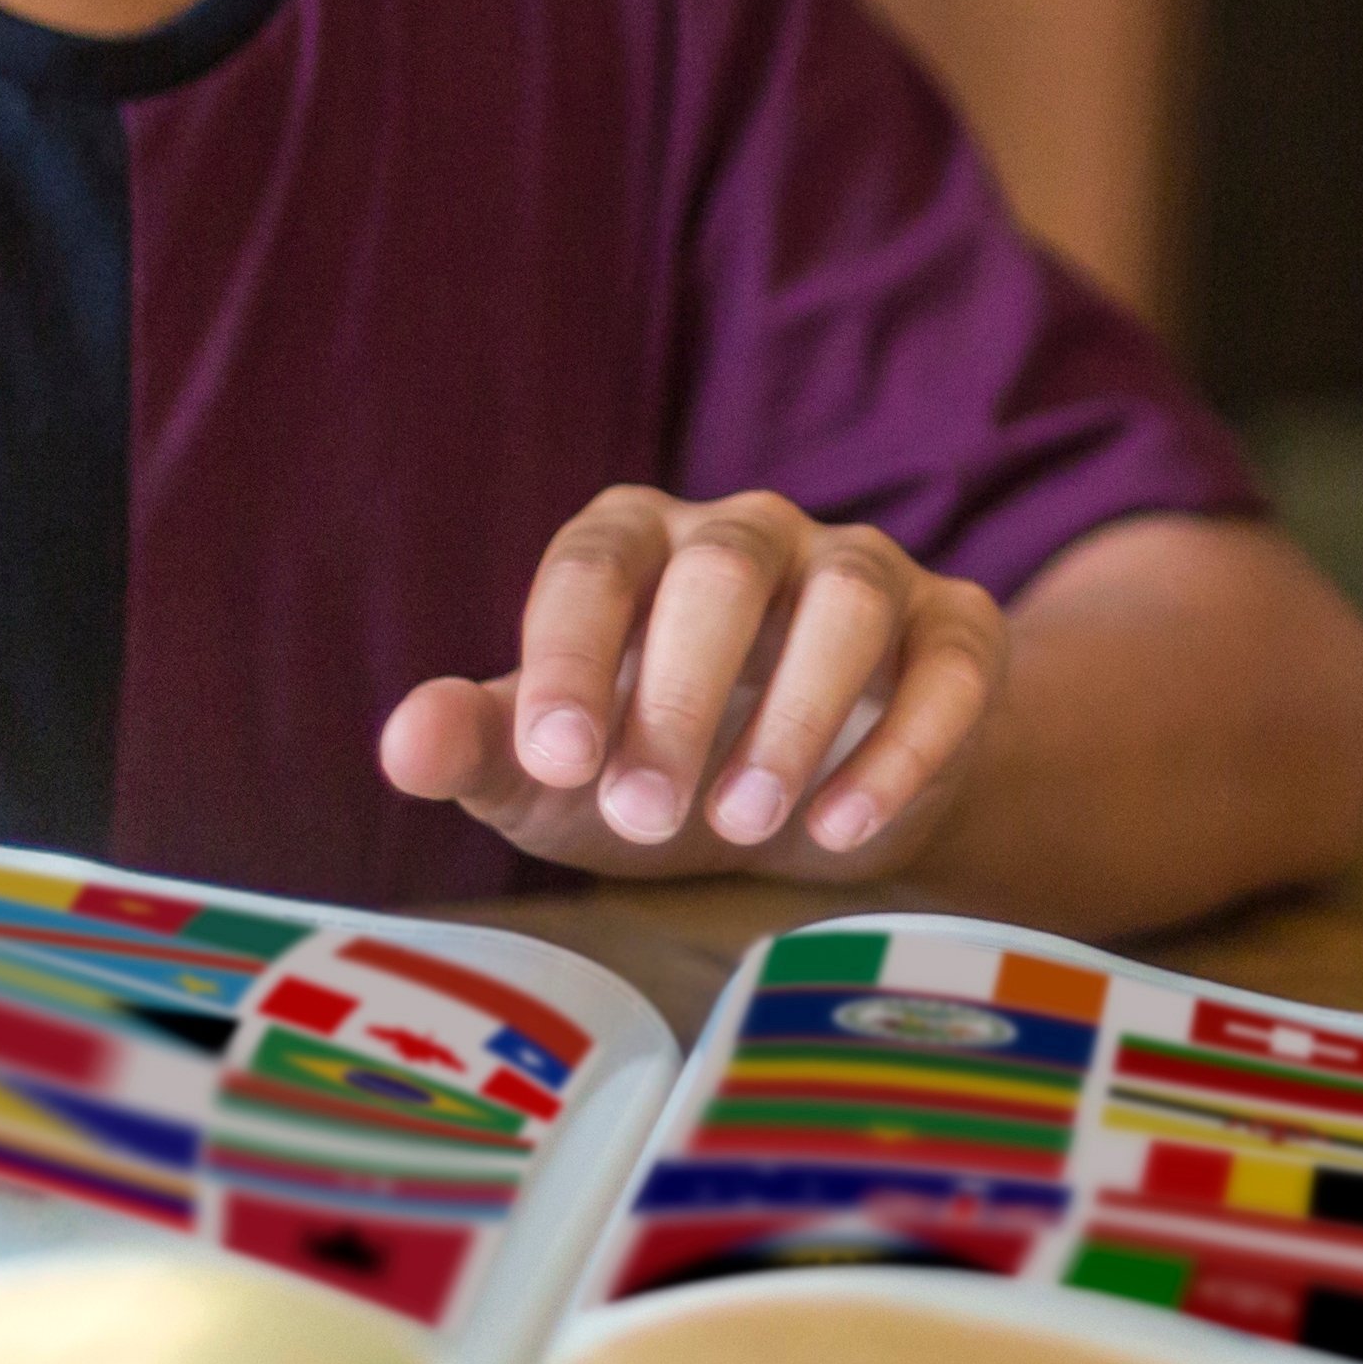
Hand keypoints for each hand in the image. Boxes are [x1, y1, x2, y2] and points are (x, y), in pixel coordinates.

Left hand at [377, 485, 1004, 881]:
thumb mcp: (554, 779)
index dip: (573, 655)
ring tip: (746, 825)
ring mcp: (865, 571)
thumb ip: (483, 750)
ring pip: (846, 598)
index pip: (596, 564)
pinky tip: (840, 828)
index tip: (557, 760)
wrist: (802, 814)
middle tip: (644, 814)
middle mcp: (753, 535)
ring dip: (796, 714)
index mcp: (639, 545)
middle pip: (723, 567)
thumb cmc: (651, 772)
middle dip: (680, 693)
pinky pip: (949, 663)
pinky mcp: (957, 631)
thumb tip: (405, 740)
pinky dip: (902, 744)